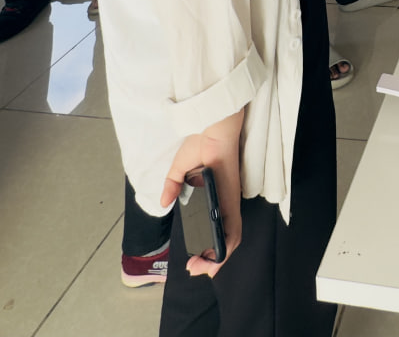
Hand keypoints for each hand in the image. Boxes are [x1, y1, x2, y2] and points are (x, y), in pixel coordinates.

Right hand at [161, 109, 243, 276]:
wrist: (214, 129)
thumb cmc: (201, 143)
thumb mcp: (180, 169)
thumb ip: (172, 186)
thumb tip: (164, 201)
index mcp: (213, 197)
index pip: (214, 226)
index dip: (206, 244)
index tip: (192, 258)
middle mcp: (223, 204)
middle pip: (223, 239)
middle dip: (210, 259)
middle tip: (194, 268)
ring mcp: (229, 204)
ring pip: (230, 240)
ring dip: (217, 259)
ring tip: (200, 269)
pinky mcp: (232, 202)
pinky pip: (235, 230)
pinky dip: (227, 248)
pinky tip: (215, 260)